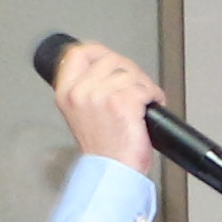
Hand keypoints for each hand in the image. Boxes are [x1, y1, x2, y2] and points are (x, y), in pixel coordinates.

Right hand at [44, 38, 161, 175]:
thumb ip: (88, 89)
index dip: (99, 50)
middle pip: (111, 58)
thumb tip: (108, 70)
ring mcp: (100, 95)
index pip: (77, 53)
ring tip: (144, 101)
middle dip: (131, 71)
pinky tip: (152, 106)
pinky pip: (145, 87)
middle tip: (138, 87)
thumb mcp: (83, 114)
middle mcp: (80, 91)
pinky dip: (155, 96)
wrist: (111, 171)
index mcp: (66, 92)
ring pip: (131, 72)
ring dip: (145, 86)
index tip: (112, 58)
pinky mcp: (122, 102)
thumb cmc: (104, 149)